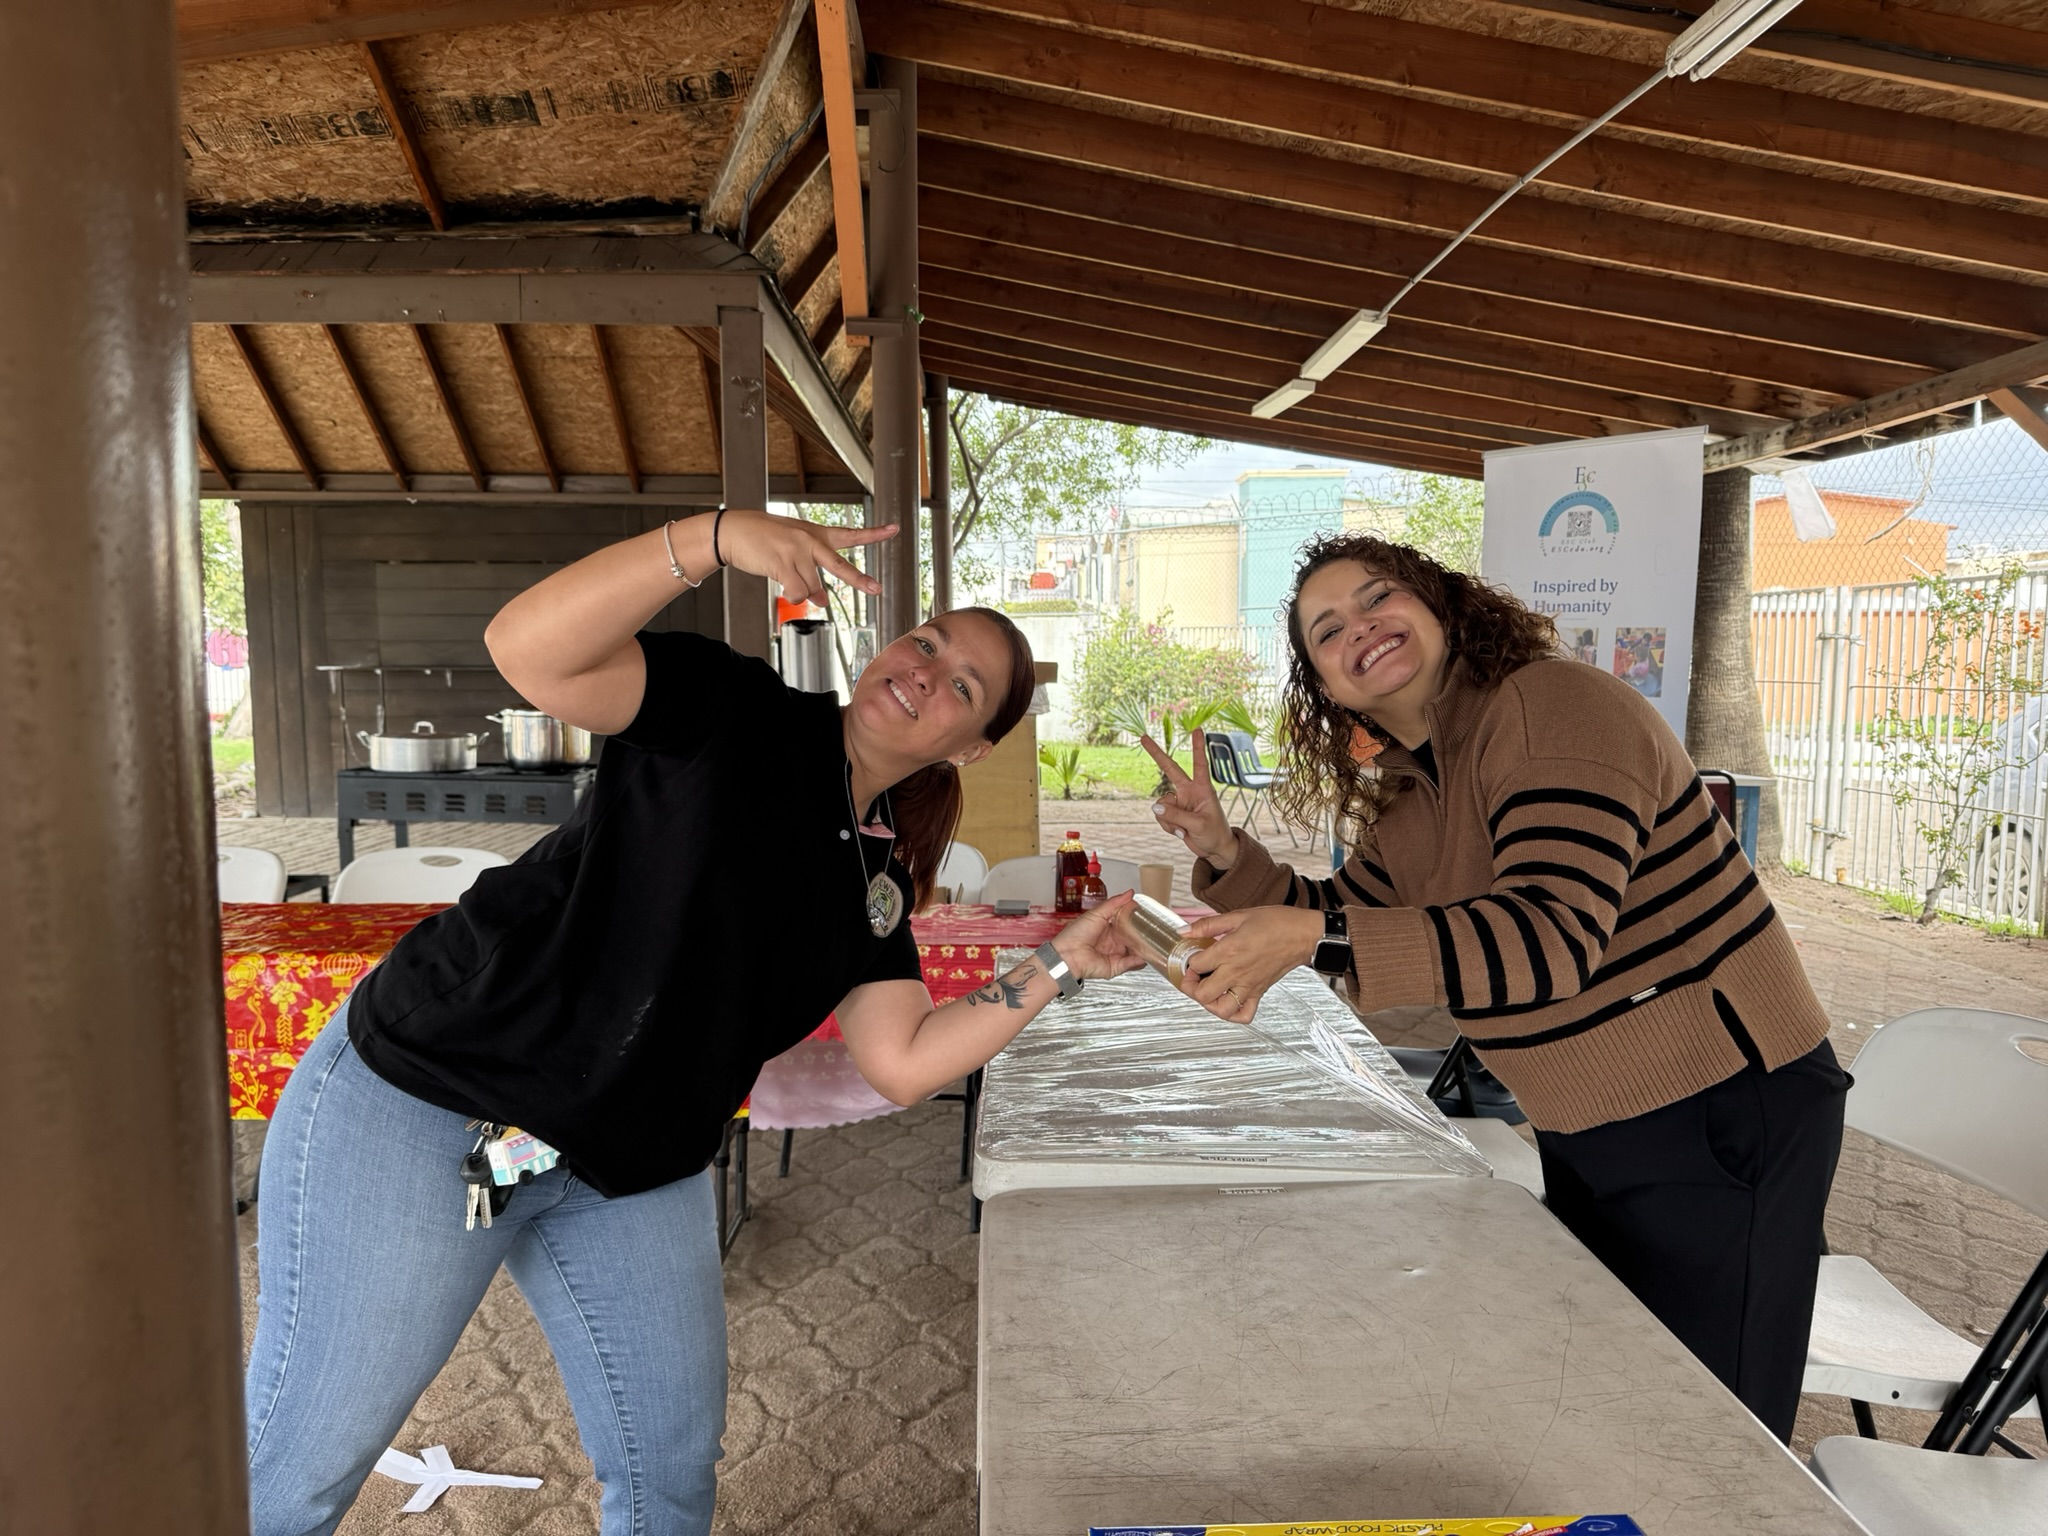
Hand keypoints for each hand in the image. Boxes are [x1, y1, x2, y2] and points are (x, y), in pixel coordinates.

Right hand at [717, 509, 895, 606]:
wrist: (735, 531)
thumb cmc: (763, 539)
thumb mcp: (793, 547)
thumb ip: (811, 571)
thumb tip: (820, 600)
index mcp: (816, 534)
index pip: (850, 534)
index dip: (874, 533)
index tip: (894, 529)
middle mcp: (810, 541)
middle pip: (840, 566)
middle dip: (860, 580)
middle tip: (876, 589)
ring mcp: (797, 551)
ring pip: (812, 588)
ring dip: (803, 593)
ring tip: (788, 579)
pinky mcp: (783, 563)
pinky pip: (796, 593)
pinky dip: (792, 596)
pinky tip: (781, 585)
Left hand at [1050, 892, 1148, 982]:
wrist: (1067, 954)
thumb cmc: (1075, 934)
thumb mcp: (1097, 913)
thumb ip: (1115, 903)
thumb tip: (1129, 893)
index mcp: (1108, 928)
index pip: (1127, 923)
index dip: (1137, 920)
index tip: (1147, 915)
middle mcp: (1113, 942)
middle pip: (1134, 938)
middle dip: (1143, 935)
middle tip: (1153, 930)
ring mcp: (1115, 954)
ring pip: (1135, 952)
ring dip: (1144, 949)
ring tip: (1153, 943)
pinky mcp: (1116, 967)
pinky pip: (1131, 964)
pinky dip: (1139, 961)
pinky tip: (1145, 955)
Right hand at [1139, 729, 1235, 867]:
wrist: (1214, 849)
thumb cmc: (1215, 834)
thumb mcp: (1197, 825)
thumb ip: (1176, 815)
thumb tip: (1154, 807)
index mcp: (1202, 789)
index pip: (1199, 764)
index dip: (1197, 747)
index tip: (1197, 729)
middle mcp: (1189, 791)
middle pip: (1170, 769)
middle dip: (1156, 753)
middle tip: (1144, 737)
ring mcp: (1180, 802)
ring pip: (1161, 804)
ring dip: (1168, 820)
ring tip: (1183, 830)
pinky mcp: (1173, 813)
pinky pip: (1161, 816)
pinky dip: (1167, 826)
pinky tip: (1180, 833)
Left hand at [1177, 906, 1322, 1023]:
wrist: (1303, 934)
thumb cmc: (1276, 923)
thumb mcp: (1238, 916)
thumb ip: (1208, 925)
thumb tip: (1184, 931)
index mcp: (1229, 951)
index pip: (1196, 965)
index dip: (1188, 961)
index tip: (1190, 956)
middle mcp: (1237, 972)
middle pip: (1202, 994)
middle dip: (1191, 987)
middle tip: (1192, 976)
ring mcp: (1249, 986)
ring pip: (1221, 1009)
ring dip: (1208, 1003)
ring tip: (1207, 990)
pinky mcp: (1259, 992)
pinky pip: (1244, 1014)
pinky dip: (1233, 1013)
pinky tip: (1227, 1001)